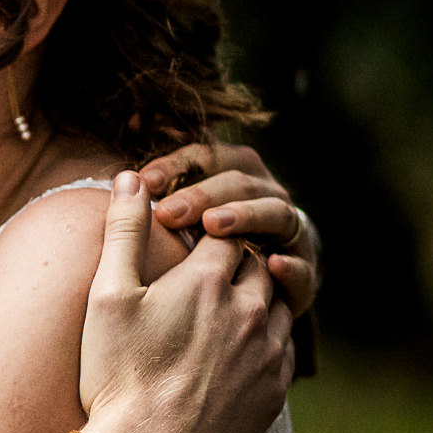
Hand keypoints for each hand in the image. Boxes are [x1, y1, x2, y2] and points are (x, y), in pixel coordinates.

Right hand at [77, 172, 294, 432]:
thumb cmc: (118, 377)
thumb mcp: (107, 297)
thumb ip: (123, 231)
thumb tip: (132, 177)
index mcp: (209, 280)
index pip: (224, 232)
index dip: (205, 233)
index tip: (186, 245)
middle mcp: (251, 309)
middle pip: (256, 263)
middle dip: (234, 261)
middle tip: (202, 277)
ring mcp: (268, 352)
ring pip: (277, 304)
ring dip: (254, 300)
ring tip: (220, 313)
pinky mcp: (275, 391)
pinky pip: (282, 350)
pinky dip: (264, 341)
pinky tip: (233, 354)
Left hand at [139, 143, 319, 317]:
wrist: (245, 300)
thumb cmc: (197, 248)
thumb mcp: (176, 211)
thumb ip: (156, 180)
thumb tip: (128, 133)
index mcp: (234, 174)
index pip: (208, 156)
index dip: (179, 164)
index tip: (146, 181)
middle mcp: (265, 196)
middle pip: (240, 183)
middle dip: (204, 194)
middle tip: (168, 213)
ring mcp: (288, 233)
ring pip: (275, 213)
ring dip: (245, 216)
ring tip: (213, 226)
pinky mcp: (303, 275)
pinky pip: (304, 267)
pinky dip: (292, 266)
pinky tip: (273, 265)